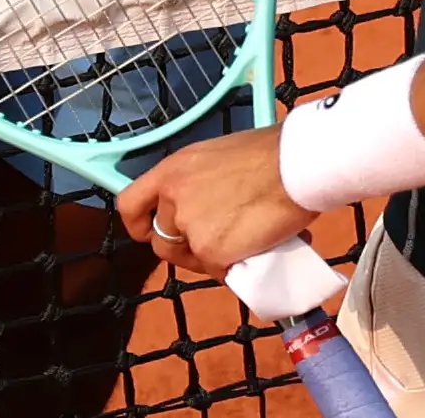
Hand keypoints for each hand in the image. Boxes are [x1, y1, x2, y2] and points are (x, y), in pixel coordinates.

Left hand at [116, 126, 316, 280]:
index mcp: (172, 170)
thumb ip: (201, 183)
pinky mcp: (212, 253)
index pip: (129, 205)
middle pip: (163, 241)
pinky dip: (235, 269)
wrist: (295, 166)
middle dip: (187, 248)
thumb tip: (212, 204)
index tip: (151, 233)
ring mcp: (191, 229)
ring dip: (213, 258)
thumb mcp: (217, 157)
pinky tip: (257, 254)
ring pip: (193, 259)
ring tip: (244, 246)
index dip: (139, 225)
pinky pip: (218, 272)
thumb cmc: (270, 153)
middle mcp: (173, 200)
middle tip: (217, 243)